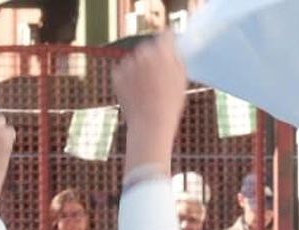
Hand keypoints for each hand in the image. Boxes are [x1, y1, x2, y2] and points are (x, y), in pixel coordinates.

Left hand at [114, 30, 187, 167]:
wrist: (149, 125)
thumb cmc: (169, 104)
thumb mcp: (181, 78)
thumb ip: (177, 57)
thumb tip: (172, 47)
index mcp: (163, 52)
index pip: (166, 35)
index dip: (168, 43)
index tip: (169, 51)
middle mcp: (144, 53)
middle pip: (149, 46)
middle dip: (153, 57)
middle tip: (158, 77)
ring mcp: (128, 63)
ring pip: (135, 58)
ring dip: (140, 67)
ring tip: (147, 89)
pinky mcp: (117, 74)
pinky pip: (124, 70)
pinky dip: (128, 78)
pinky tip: (136, 93)